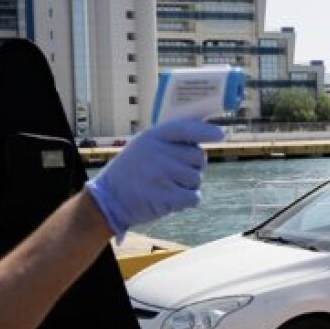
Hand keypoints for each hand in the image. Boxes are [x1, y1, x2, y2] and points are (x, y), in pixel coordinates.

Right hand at [85, 119, 224, 237]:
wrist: (109, 199)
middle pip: (198, 157)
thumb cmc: (131, 171)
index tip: (220, 134)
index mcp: (153, 137)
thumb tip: (203, 130)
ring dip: (189, 185)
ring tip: (169, 186)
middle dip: (193, 166)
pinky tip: (172, 199)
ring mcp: (162, 174)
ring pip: (197, 178)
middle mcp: (158, 152)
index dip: (206, 131)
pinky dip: (188, 200)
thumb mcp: (143, 146)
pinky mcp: (166, 196)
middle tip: (177, 173)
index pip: (186, 129)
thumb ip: (168, 139)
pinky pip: (194, 197)